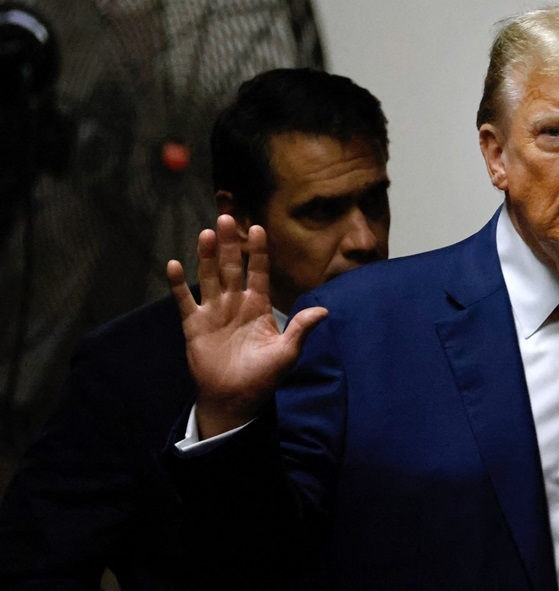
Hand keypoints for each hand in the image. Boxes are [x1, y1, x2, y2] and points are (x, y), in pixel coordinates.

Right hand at [167, 214, 326, 438]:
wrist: (235, 399)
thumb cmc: (264, 377)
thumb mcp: (286, 353)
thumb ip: (300, 329)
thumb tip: (325, 310)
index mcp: (259, 305)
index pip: (258, 271)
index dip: (257, 251)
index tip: (257, 228)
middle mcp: (235, 302)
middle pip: (231, 267)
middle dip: (228, 244)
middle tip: (226, 218)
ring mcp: (213, 311)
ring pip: (209, 277)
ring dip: (206, 256)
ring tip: (206, 234)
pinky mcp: (194, 325)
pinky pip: (185, 301)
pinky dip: (178, 284)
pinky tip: (174, 264)